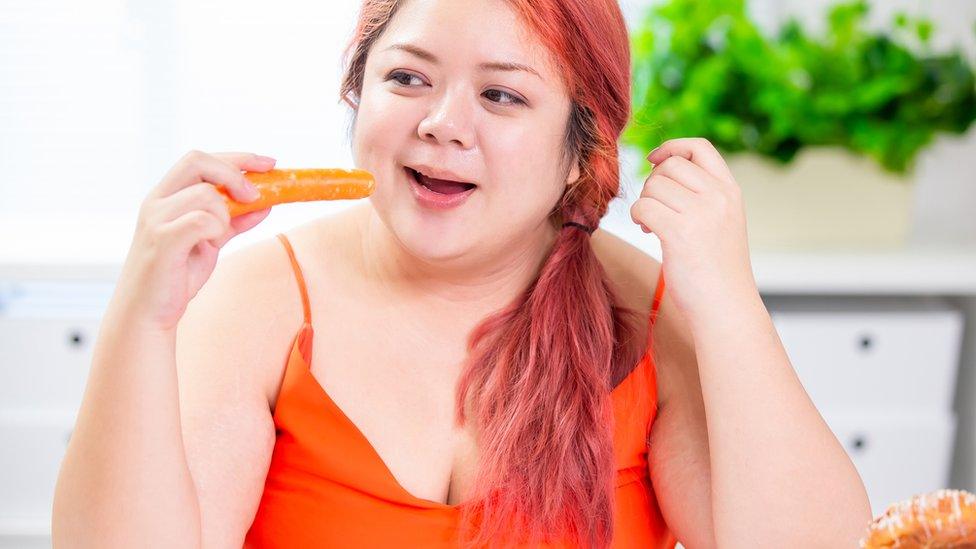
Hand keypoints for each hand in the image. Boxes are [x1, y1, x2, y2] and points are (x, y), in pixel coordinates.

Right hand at [112, 150, 274, 331]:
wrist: (148, 313)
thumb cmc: (175, 276)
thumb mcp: (210, 242)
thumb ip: (233, 221)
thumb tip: (266, 203)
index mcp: (165, 196)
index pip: (200, 159)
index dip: (238, 158)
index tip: (270, 163)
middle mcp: (157, 202)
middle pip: (197, 161)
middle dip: (235, 172)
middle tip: (256, 195)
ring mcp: (156, 220)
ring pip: (206, 194)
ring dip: (227, 212)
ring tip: (219, 236)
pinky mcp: (163, 241)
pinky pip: (202, 221)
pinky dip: (218, 228)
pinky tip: (211, 243)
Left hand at [630, 138, 757, 319]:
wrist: (726, 307)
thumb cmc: (717, 270)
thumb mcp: (721, 222)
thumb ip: (703, 195)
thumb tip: (662, 169)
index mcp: (730, 191)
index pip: (699, 148)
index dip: (672, 147)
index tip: (654, 159)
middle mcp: (719, 197)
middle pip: (669, 167)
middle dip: (652, 185)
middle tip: (655, 210)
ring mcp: (701, 213)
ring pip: (653, 186)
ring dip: (644, 203)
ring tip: (651, 225)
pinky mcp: (679, 232)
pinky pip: (643, 206)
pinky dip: (638, 217)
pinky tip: (648, 232)